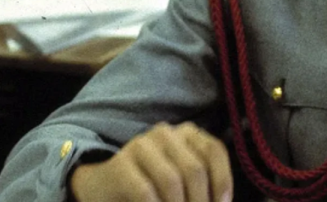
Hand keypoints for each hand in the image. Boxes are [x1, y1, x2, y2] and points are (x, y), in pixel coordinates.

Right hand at [70, 122, 232, 201]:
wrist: (103, 187)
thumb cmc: (152, 186)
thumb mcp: (182, 180)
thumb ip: (202, 185)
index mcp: (186, 133)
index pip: (214, 151)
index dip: (223, 181)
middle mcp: (165, 133)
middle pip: (194, 169)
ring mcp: (141, 146)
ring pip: (172, 181)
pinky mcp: (120, 165)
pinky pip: (146, 192)